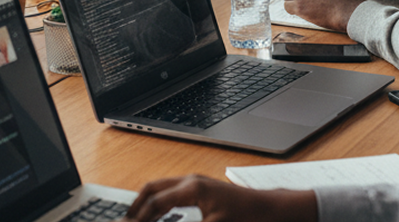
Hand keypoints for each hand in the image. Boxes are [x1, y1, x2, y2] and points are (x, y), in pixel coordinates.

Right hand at [122, 174, 315, 221]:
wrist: (270, 209)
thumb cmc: (246, 217)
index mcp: (192, 188)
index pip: (155, 202)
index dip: (141, 218)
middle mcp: (191, 180)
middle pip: (152, 188)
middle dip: (137, 205)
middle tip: (127, 220)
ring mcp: (197, 182)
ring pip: (161, 187)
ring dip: (148, 202)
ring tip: (139, 219)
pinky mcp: (202, 188)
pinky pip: (172, 191)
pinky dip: (160, 202)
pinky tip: (161, 215)